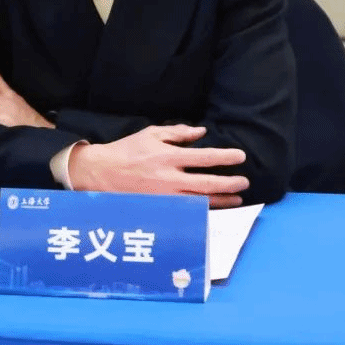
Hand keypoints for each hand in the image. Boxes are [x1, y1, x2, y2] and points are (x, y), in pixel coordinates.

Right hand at [68, 124, 249, 208]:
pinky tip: (214, 210)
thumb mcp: (151, 134)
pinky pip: (186, 212)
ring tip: (237, 199)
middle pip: (207, 183)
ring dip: (221, 201)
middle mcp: (169, 178)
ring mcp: (164, 196)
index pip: (204, 157)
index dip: (225, 157)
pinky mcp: (159, 208)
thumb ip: (178, 133)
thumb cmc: (126, 151)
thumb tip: (201, 132)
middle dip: (229, 183)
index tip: (240, 157)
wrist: (100, 173)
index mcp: (168, 156)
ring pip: (200, 201)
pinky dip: (203, 212)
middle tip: (244, 182)